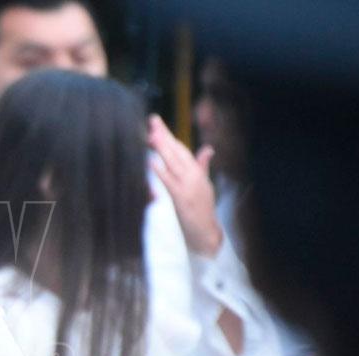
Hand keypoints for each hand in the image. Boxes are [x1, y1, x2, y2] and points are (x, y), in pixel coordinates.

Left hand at [148, 115, 222, 255]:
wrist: (207, 232)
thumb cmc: (204, 209)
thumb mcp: (205, 184)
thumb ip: (203, 165)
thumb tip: (208, 149)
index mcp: (197, 171)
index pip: (181, 148)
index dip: (169, 135)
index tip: (158, 124)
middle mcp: (193, 176)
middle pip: (176, 151)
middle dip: (164, 135)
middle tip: (153, 120)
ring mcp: (188, 186)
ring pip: (173, 162)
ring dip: (162, 148)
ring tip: (152, 134)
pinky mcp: (181, 198)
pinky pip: (169, 182)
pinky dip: (160, 171)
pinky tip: (151, 161)